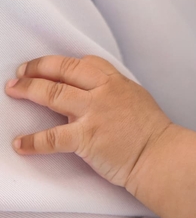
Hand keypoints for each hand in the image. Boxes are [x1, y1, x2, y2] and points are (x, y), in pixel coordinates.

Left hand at [5, 55, 171, 189]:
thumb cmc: (150, 131)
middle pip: (64, 71)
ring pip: (53, 94)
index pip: (85, 63)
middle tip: (21, 72)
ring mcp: (94, 113)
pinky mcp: (87, 138)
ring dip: (29, 90)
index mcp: (116, 81)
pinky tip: (20, 143)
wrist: (159, 154)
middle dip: (38, 68)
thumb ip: (113, 91)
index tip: (48, 66)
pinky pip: (52, 137)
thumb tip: (91, 94)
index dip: (62, 62)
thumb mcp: (136, 97)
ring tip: (14, 90)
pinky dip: (33, 141)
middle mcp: (104, 92)